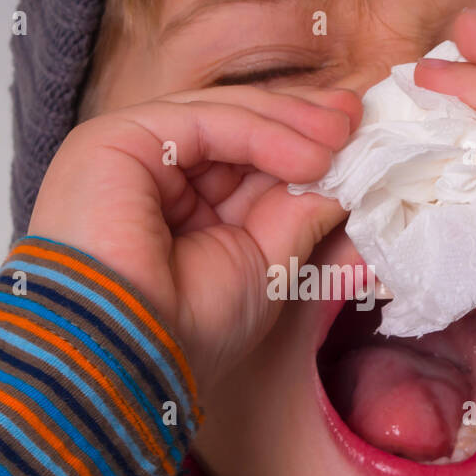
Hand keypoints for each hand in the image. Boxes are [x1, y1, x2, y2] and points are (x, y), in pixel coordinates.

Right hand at [27, 84, 361, 390]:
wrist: (128, 357)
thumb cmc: (185, 332)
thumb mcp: (265, 265)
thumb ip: (298, 214)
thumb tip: (346, 181)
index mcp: (175, 209)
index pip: (244, 159)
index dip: (300, 148)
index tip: (358, 142)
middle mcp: (148, 177)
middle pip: (236, 129)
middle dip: (302, 123)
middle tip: (359, 118)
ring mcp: (129, 154)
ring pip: (223, 117)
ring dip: (291, 125)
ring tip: (344, 137)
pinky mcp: (116, 139)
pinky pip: (203, 121)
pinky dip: (262, 132)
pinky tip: (310, 155)